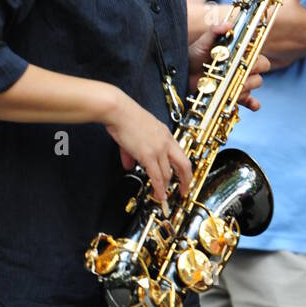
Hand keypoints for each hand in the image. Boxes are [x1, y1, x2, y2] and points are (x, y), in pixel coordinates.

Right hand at [103, 90, 191, 209]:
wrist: (119, 111)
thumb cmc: (125, 117)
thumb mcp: (135, 135)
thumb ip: (133, 152)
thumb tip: (129, 164)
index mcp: (165, 134)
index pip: (180, 154)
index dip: (182, 167)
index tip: (183, 176)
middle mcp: (166, 142)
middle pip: (183, 165)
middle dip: (186, 180)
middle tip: (184, 190)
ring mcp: (159, 149)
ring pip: (168, 174)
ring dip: (166, 187)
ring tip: (163, 196)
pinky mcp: (148, 155)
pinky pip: (156, 176)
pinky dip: (159, 188)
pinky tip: (159, 195)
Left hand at [188, 22, 270, 106]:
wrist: (183, 74)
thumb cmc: (193, 55)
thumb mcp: (203, 42)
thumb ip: (214, 31)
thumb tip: (228, 24)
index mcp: (238, 51)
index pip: (257, 50)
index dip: (255, 53)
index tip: (246, 57)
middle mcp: (242, 65)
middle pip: (262, 66)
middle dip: (254, 68)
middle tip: (239, 71)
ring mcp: (239, 80)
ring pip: (256, 82)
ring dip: (248, 84)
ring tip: (232, 85)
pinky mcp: (234, 94)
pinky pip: (249, 100)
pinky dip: (253, 103)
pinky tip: (253, 105)